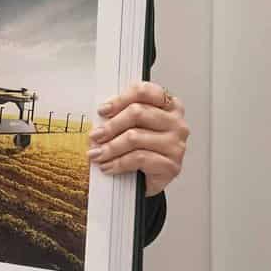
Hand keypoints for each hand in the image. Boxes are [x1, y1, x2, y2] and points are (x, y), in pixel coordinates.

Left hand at [88, 81, 188, 195]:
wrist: (147, 179)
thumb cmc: (139, 148)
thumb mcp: (129, 126)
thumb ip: (119, 115)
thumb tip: (100, 115)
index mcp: (168, 105)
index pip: (145, 92)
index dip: (120, 100)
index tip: (102, 111)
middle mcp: (176, 122)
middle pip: (138, 112)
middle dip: (111, 125)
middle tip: (95, 136)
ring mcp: (176, 144)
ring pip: (135, 137)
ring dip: (110, 147)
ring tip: (97, 154)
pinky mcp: (172, 165)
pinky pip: (139, 158)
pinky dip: (118, 163)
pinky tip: (108, 166)